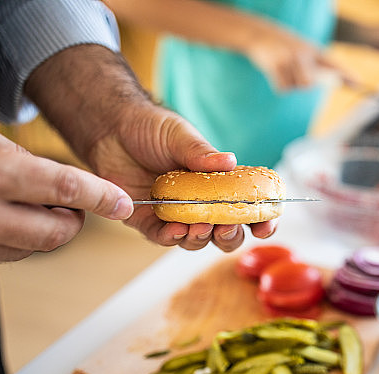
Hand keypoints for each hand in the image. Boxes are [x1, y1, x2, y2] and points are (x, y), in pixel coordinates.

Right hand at [0, 109, 132, 270]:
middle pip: (56, 233)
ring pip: (31, 247)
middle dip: (73, 219)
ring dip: (40, 229)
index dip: (101, 197)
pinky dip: (8, 238)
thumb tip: (74, 191)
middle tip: (70, 203)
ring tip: (20, 203)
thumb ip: (27, 164)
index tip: (124, 203)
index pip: (64, 190)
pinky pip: (0, 254)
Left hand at [87, 101, 277, 251]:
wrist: (110, 128)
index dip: (261, 220)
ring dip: (202, 238)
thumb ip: (202, 153)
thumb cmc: (151, 128)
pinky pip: (163, 238)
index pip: (247, 208)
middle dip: (231, 236)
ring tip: (201, 227)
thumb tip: (231, 161)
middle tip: (228, 227)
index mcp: (217, 185)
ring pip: (196, 241)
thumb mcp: (180, 136)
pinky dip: (171, 238)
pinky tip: (175, 230)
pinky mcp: (148, 221)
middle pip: (225, 234)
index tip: (267, 224)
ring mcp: (175, 215)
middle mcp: (200, 205)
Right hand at [243, 22, 341, 90]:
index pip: (334, 63)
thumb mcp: (304, 50)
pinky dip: (280, 86)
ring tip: (284, 70)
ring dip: (290, 84)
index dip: (347, 74)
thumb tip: (338, 82)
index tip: (359, 83)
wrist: (259, 34)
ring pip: (297, 87)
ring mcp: (289, 59)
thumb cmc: (284, 46)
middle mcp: (303, 53)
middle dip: (304, 84)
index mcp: (313, 50)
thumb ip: (320, 66)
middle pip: (309, 84)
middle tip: (294, 73)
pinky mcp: (275, 65)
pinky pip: (283, 88)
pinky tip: (275, 73)